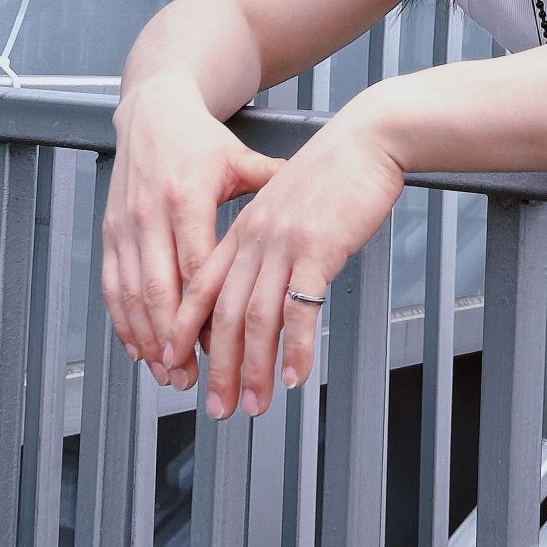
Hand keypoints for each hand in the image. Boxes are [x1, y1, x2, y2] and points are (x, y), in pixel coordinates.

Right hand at [102, 83, 283, 388]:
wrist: (152, 111)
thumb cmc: (200, 139)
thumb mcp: (241, 160)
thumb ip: (276, 190)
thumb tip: (320, 209)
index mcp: (189, 196)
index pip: (198, 267)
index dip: (210, 310)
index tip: (225, 345)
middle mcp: (153, 213)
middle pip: (162, 290)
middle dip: (175, 341)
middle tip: (194, 379)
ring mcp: (127, 224)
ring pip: (133, 295)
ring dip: (148, 340)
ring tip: (169, 374)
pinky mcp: (111, 231)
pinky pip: (113, 285)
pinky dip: (124, 321)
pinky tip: (140, 347)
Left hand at [162, 119, 404, 419]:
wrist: (367, 140)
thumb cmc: (335, 171)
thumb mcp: (287, 201)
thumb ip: (269, 236)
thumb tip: (266, 277)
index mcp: (245, 228)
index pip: (203, 288)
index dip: (186, 331)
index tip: (179, 364)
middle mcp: (257, 238)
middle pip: (226, 315)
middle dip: (220, 368)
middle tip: (220, 406)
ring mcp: (284, 244)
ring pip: (258, 319)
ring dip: (255, 369)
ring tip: (256, 402)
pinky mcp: (318, 249)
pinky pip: (299, 309)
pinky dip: (295, 349)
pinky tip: (295, 374)